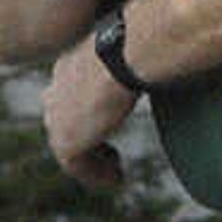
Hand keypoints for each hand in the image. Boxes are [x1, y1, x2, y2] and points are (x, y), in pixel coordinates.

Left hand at [40, 43, 135, 186]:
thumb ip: (135, 58)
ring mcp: (57, 119)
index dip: (84, 113)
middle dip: (83, 141)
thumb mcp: (133, 48)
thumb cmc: (139, 42)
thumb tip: (166, 50)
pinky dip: (97, 176)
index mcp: (68, 67)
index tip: (107, 123)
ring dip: (93, 164)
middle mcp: (56, 93)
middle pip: (61, 124)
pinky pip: (77, 167)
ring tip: (116, 172)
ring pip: (69, 149)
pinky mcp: (66, 142)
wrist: (125, 53)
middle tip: (110, 154)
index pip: (66, 94)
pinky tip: (118, 179)